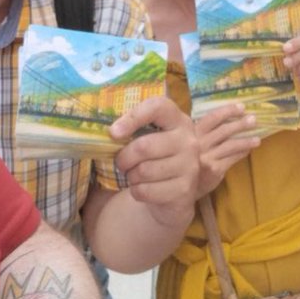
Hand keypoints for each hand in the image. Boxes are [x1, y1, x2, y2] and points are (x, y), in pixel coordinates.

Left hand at [110, 95, 199, 226]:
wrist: (174, 190)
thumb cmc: (154, 156)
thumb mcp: (148, 136)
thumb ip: (132, 128)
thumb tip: (109, 131)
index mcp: (177, 119)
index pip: (157, 107)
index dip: (133, 117)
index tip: (113, 132)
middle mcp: (188, 140)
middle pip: (144, 146)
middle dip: (124, 157)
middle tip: (120, 162)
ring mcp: (190, 166)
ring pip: (144, 171)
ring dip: (131, 176)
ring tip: (134, 175)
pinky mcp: (184, 189)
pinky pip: (147, 190)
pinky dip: (137, 191)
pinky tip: (142, 188)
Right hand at [194, 101, 258, 195]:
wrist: (181, 185)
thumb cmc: (188, 159)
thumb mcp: (189, 141)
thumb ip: (203, 131)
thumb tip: (228, 117)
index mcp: (192, 132)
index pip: (212, 118)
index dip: (228, 111)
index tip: (241, 107)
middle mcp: (199, 143)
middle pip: (223, 130)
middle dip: (240, 124)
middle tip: (254, 119)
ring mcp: (207, 157)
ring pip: (230, 145)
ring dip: (246, 141)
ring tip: (258, 138)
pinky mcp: (214, 170)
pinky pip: (232, 159)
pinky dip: (241, 153)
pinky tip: (248, 150)